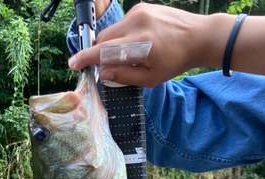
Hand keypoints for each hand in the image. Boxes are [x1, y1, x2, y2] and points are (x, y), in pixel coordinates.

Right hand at [69, 3, 239, 86]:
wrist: (198, 37)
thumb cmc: (175, 62)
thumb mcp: (151, 78)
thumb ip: (125, 76)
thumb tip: (103, 73)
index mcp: (140, 44)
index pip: (104, 50)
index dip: (86, 58)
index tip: (73, 64)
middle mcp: (137, 23)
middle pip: (103, 38)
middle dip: (98, 53)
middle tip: (103, 66)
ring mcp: (138, 12)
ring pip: (111, 30)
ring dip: (110, 44)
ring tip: (125, 55)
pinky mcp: (141, 7)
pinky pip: (121, 24)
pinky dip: (121, 35)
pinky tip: (135, 43)